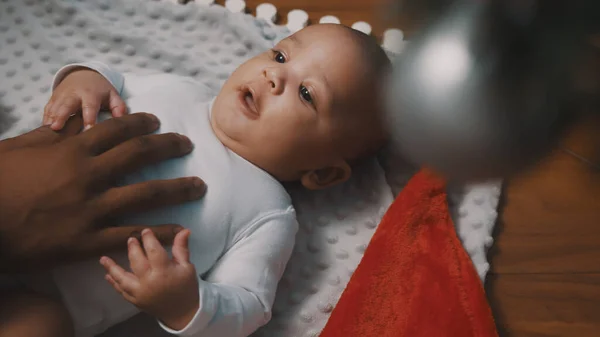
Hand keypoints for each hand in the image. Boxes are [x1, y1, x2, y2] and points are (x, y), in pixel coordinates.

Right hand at [0, 113, 205, 271]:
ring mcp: (91, 208)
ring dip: (178, 188)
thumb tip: (74, 124)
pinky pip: (132, 234)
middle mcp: (89, 175)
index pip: (118, 129)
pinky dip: (159, 232)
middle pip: (141, 154)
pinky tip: (180, 230)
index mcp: (73, 149)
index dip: (142, 123)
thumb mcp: (22, 148)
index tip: (158, 122)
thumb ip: (53, 137)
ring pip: (147, 194)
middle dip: (169, 146)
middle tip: (187, 144)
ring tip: (200, 185)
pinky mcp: (88, 240)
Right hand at [43, 68, 126, 130]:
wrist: (83, 74)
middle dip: (61, 116)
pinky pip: (47, 109)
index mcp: (90, 94)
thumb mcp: (113, 95)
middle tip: (56, 128)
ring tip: (48, 134)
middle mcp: (74, 94)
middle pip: (66, 105)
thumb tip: (121, 119)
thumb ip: (119, 106)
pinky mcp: (53, 99)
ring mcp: (61, 96)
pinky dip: (45, 118)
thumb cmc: (101, 90)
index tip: (88, 130)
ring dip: (50, 119)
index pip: (90, 107)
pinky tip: (44, 131)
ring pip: (54, 108)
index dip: (89, 118)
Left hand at [101, 228, 199, 330]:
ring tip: (103, 259)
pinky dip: (114, 283)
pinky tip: (108, 274)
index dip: (149, 239)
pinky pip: (122, 291)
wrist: (182, 312)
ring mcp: (140, 293)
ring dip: (112, 268)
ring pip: (123, 278)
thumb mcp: (186, 266)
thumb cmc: (186, 287)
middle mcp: (149, 282)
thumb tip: (184, 230)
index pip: (154, 251)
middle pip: (137, 261)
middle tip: (130, 239)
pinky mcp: (135, 301)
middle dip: (132, 249)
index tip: (145, 231)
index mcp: (164, 272)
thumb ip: (181, 248)